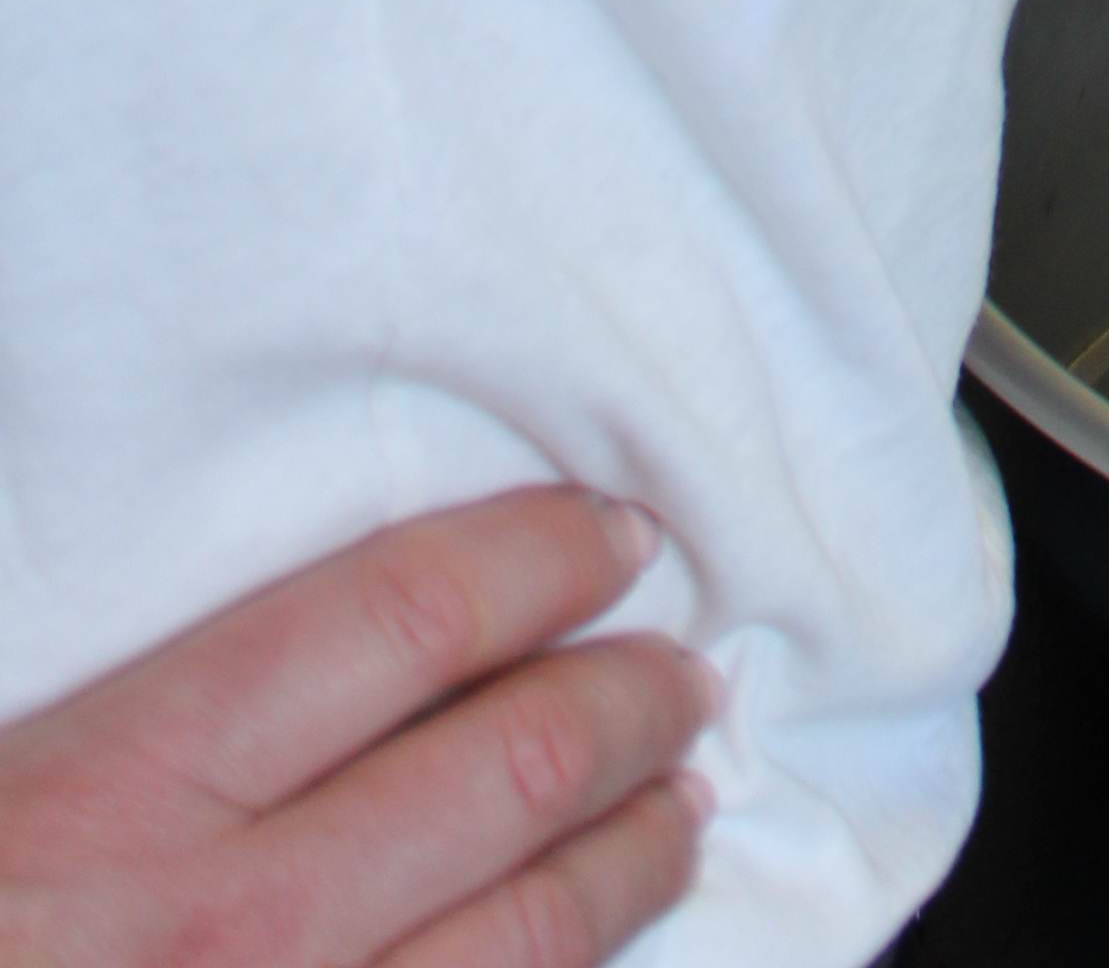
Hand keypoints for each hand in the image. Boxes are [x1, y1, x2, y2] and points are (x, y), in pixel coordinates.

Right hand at [0, 491, 710, 967]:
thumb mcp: (1, 775)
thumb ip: (136, 714)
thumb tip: (294, 652)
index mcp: (124, 789)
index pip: (403, 618)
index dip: (534, 559)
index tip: (608, 538)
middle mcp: (232, 927)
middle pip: (506, 767)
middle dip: (625, 702)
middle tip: (683, 670)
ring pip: (526, 940)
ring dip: (631, 860)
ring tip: (683, 806)